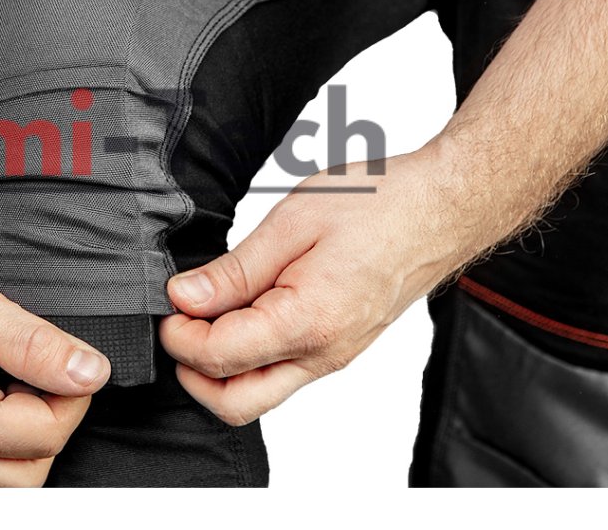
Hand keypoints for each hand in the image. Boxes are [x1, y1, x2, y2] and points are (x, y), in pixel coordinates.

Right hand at [0, 221, 110, 486]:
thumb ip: (37, 346)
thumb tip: (90, 373)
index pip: (47, 435)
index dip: (72, 391)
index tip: (63, 352)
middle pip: (29, 471)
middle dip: (52, 419)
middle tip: (41, 365)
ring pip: (3, 472)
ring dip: (25, 429)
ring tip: (13, 373)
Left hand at [159, 147, 474, 425]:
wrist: (440, 209)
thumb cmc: (379, 205)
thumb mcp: (292, 222)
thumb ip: (234, 270)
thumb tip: (185, 298)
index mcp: (309, 322)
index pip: (218, 358)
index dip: (178, 334)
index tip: (168, 302)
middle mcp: (323, 354)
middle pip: (235, 402)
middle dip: (191, 370)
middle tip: (178, 321)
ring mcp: (333, 357)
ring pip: (258, 393)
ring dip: (219, 366)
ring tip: (207, 311)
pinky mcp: (337, 348)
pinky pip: (281, 372)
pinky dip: (247, 355)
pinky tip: (239, 310)